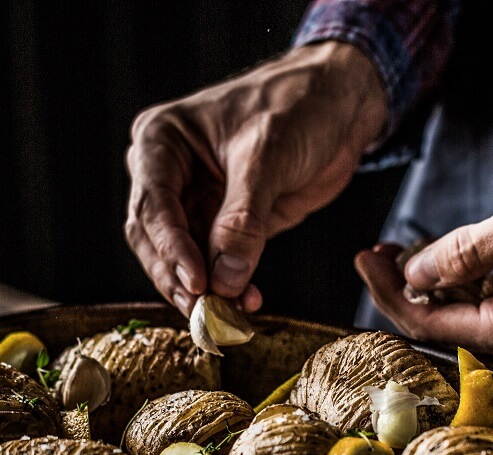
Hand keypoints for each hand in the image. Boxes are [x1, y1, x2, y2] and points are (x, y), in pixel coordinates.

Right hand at [125, 42, 387, 314]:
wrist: (339, 104)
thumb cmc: (297, 105)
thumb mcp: (267, 155)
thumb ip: (243, 218)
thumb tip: (224, 277)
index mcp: (161, 141)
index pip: (153, 205)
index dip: (172, 248)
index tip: (198, 282)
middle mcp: (168, 174)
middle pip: (155, 239)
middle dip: (180, 276)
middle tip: (205, 310)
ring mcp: (196, 202)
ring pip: (183, 259)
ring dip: (205, 290)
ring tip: (230, 314)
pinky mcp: (225, 225)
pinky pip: (217, 265)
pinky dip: (229, 287)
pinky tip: (247, 302)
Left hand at [355, 177, 492, 377]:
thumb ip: (464, 252)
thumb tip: (415, 273)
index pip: (427, 324)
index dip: (388, 291)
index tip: (365, 255)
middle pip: (445, 332)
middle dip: (407, 292)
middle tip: (382, 251)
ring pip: (472, 328)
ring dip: (439, 294)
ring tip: (412, 252)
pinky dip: (473, 297)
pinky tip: (461, 267)